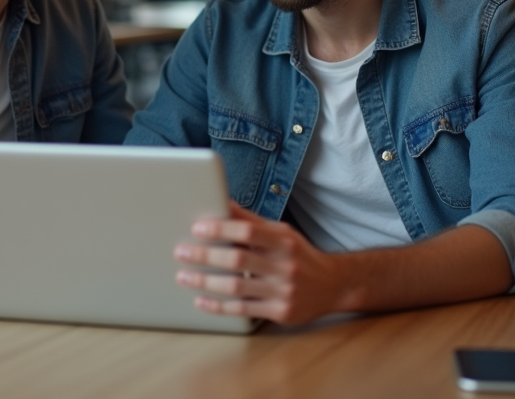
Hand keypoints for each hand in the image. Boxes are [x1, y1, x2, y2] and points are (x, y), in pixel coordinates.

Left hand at [174, 202, 349, 325]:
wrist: (333, 285)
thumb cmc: (300, 255)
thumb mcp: (282, 233)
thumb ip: (251, 221)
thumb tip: (223, 202)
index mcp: (284, 241)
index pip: (248, 232)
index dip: (221, 230)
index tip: (198, 229)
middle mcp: (285, 266)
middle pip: (238, 260)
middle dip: (205, 256)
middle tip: (180, 252)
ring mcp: (283, 291)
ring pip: (237, 287)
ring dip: (205, 282)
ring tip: (183, 276)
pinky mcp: (280, 313)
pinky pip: (243, 310)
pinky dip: (218, 306)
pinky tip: (200, 301)